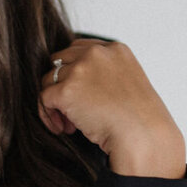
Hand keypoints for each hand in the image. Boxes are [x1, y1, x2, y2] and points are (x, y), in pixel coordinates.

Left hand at [38, 39, 185, 178]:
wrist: (143, 137)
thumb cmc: (140, 120)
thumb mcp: (129, 83)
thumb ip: (105, 73)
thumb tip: (79, 83)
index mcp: (115, 49)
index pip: (80, 49)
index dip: (75, 72)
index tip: (81, 94)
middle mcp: (96, 54)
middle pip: (60, 61)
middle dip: (62, 84)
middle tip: (73, 111)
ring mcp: (80, 70)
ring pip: (48, 80)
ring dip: (55, 103)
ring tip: (70, 124)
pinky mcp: (66, 91)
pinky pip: (43, 99)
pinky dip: (48, 115)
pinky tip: (63, 128)